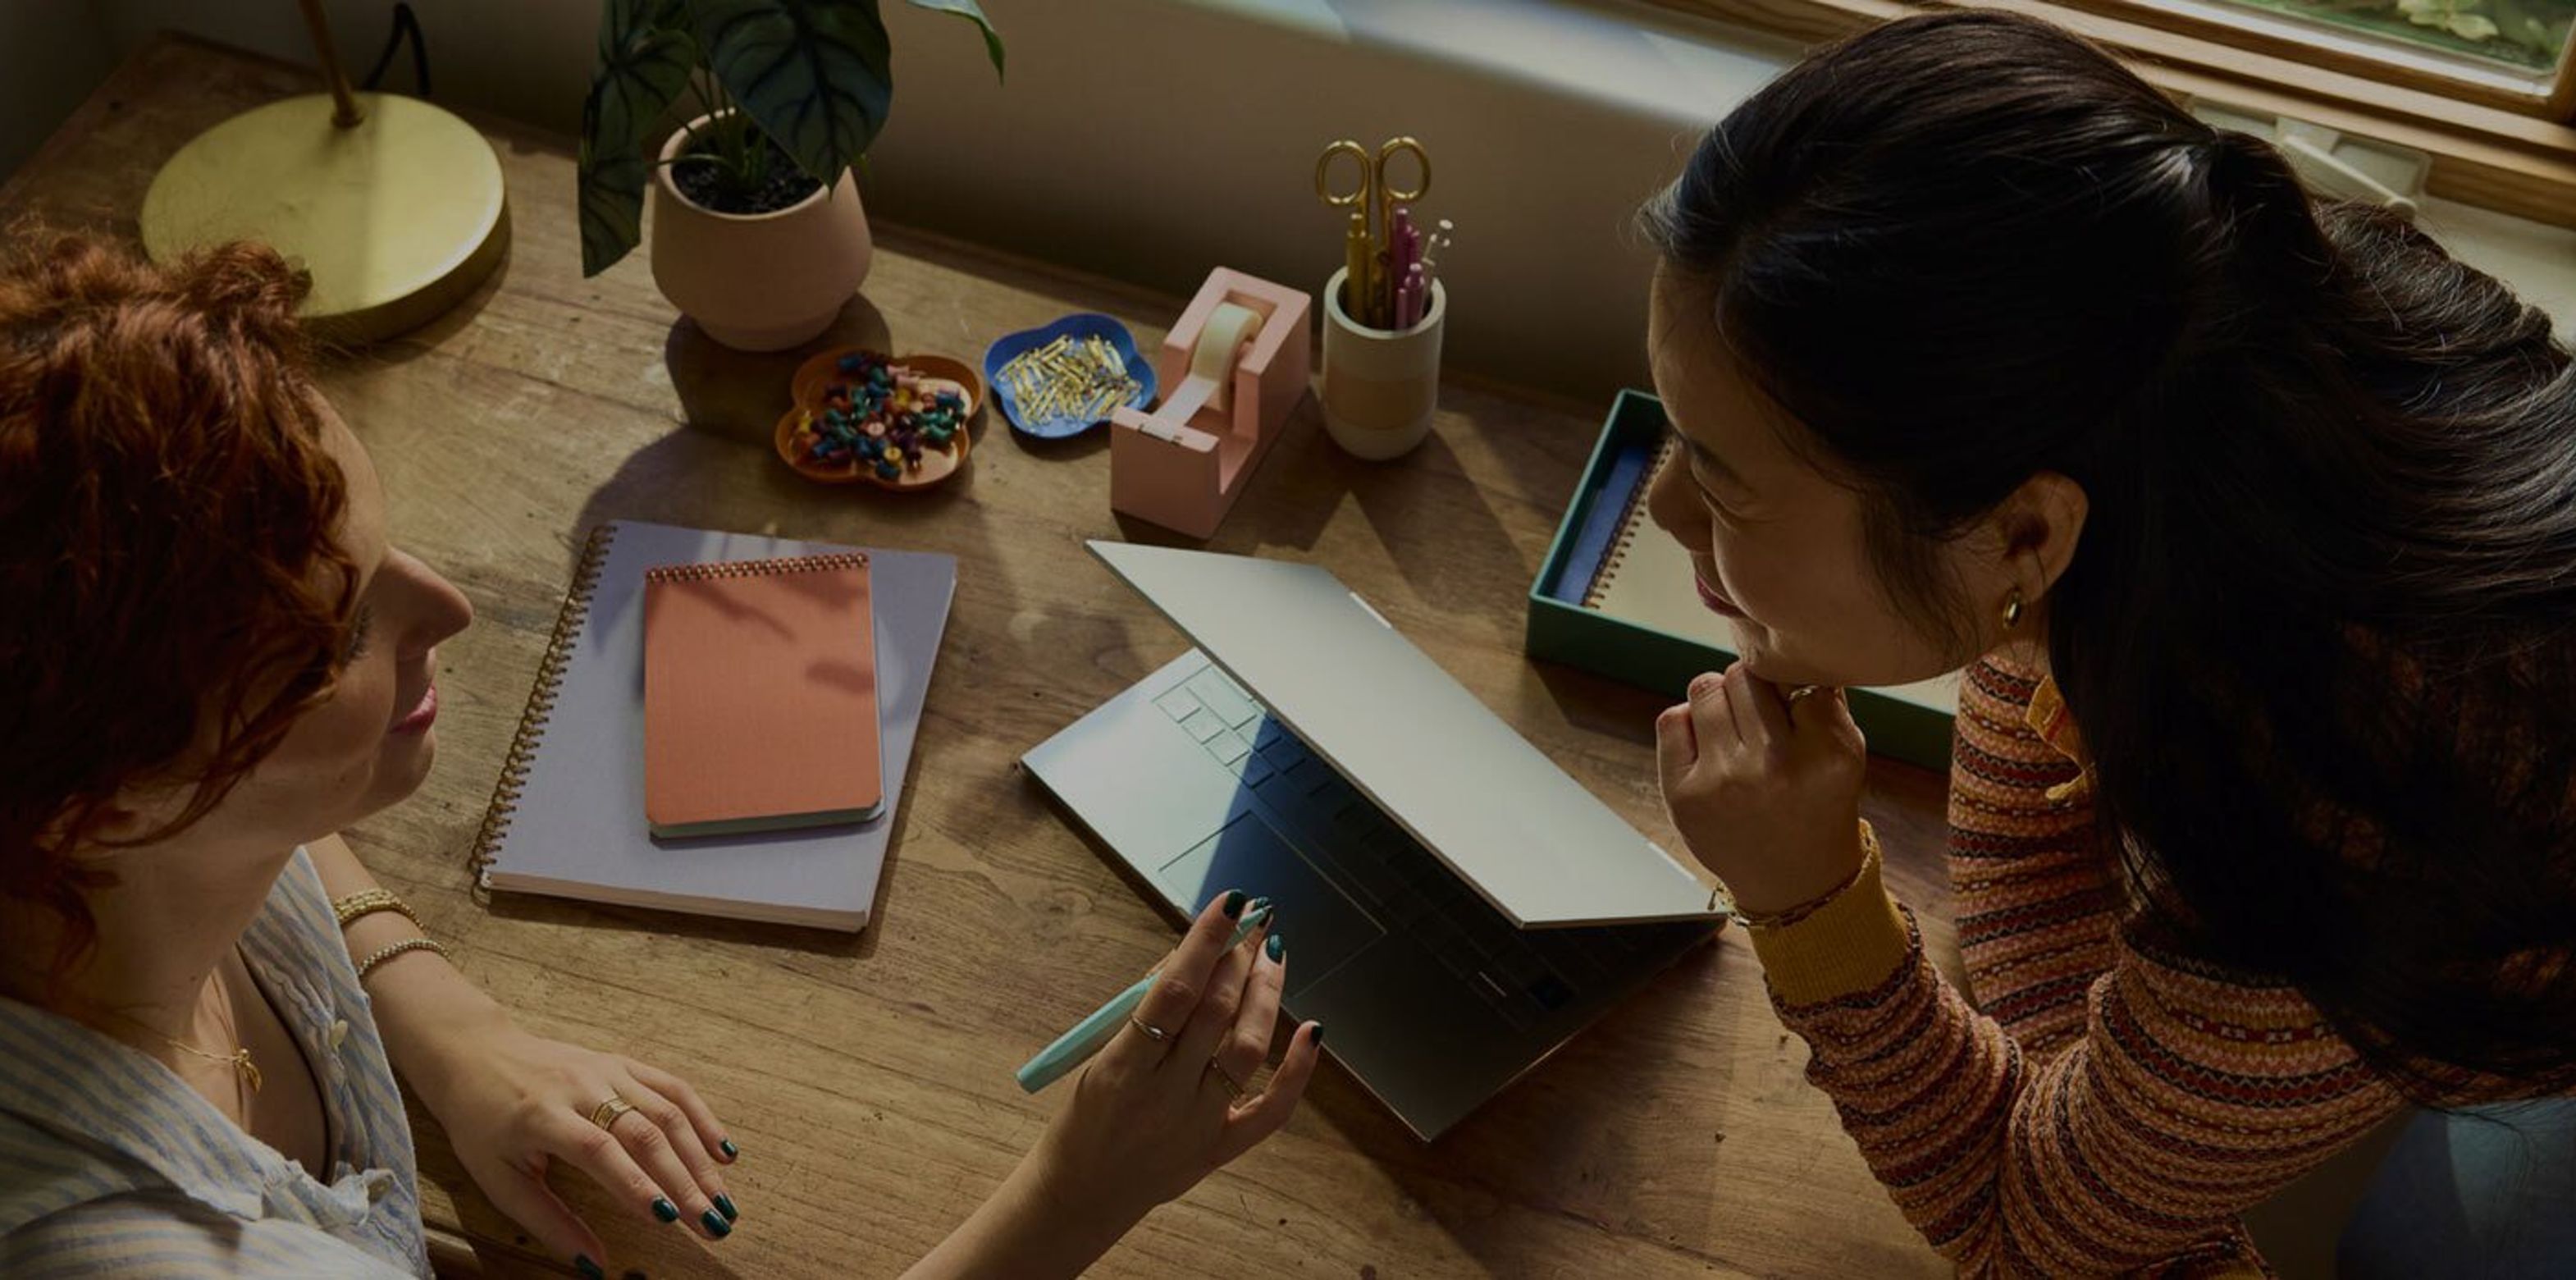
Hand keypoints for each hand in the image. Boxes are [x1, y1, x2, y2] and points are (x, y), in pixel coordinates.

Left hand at [415, 1012, 739, 1269]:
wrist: (477, 1054)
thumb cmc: (482, 1123)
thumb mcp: (498, 1179)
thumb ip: (548, 1221)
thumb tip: (594, 1264)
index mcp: (542, 1116)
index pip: (598, 1150)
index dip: (635, 1184)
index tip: (667, 1219)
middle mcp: (581, 1086)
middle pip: (644, 1133)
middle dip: (684, 1182)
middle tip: (712, 1223)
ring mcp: (607, 1070)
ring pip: (667, 1112)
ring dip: (700, 1159)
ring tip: (723, 1199)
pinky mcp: (623, 1063)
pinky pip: (672, 1087)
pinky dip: (703, 1119)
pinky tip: (723, 1152)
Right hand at [1027, 890, 1322, 1228]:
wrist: (1082, 1193)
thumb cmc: (1086, 1114)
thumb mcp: (1097, 1056)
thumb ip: (1145, 1009)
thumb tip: (1193, 953)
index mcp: (1123, 1068)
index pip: (1173, 992)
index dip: (1205, 942)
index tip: (1230, 902)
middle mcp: (1165, 1096)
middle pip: (1215, 1013)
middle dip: (1237, 958)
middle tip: (1252, 921)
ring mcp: (1198, 1124)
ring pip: (1245, 1049)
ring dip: (1266, 995)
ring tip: (1272, 953)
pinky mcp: (1221, 1148)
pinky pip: (1271, 1111)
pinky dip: (1297, 1070)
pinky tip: (1314, 1029)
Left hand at [1656, 661, 1869, 915]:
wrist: (1794, 882)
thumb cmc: (1819, 808)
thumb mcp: (1846, 754)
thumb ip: (1825, 700)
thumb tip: (1791, 653)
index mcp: (1825, 754)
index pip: (1794, 675)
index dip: (1788, 683)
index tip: (1789, 703)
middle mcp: (1772, 766)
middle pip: (1744, 675)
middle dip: (1750, 688)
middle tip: (1759, 718)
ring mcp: (1722, 781)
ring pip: (1705, 688)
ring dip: (1718, 700)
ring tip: (1733, 730)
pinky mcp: (1683, 794)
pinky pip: (1671, 720)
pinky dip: (1687, 722)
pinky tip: (1708, 746)